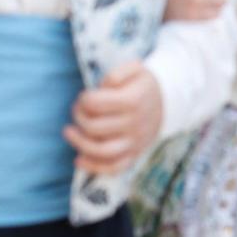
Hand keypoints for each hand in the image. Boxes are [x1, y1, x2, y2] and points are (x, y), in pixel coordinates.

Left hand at [64, 61, 164, 176]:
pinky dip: (94, 167)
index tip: (85, 96)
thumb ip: (118, 73)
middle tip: (78, 110)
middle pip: (94, 127)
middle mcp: (134, 124)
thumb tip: (104, 85)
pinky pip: (114, 167)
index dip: (84, 99)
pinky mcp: (134, 154)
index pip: (95, 103)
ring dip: (79, 143)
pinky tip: (79, 159)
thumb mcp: (136, 69)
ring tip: (69, 132)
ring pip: (101, 151)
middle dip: (79, 117)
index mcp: (133, 101)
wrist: (167, 104)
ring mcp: (135, 142)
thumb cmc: (143, 85)